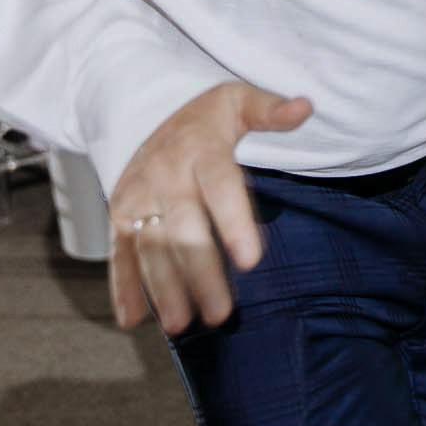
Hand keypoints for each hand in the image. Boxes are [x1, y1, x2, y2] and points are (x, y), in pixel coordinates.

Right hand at [109, 82, 312, 334]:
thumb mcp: (239, 101)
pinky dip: (122, 286)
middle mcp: (164, 175)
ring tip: (181, 325)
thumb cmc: (207, 119)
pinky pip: (119, 253)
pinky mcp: (119, 216)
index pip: (219, 187)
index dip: (234, 223)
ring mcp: (137, 197)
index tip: (250, 261)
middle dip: (201, 272)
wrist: (149, 114)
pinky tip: (132, 319)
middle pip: (183, 228)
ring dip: (163, 288)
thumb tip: (305, 107)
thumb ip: (271, 109)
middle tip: (221, 313)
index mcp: (199, 150)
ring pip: (150, 246)